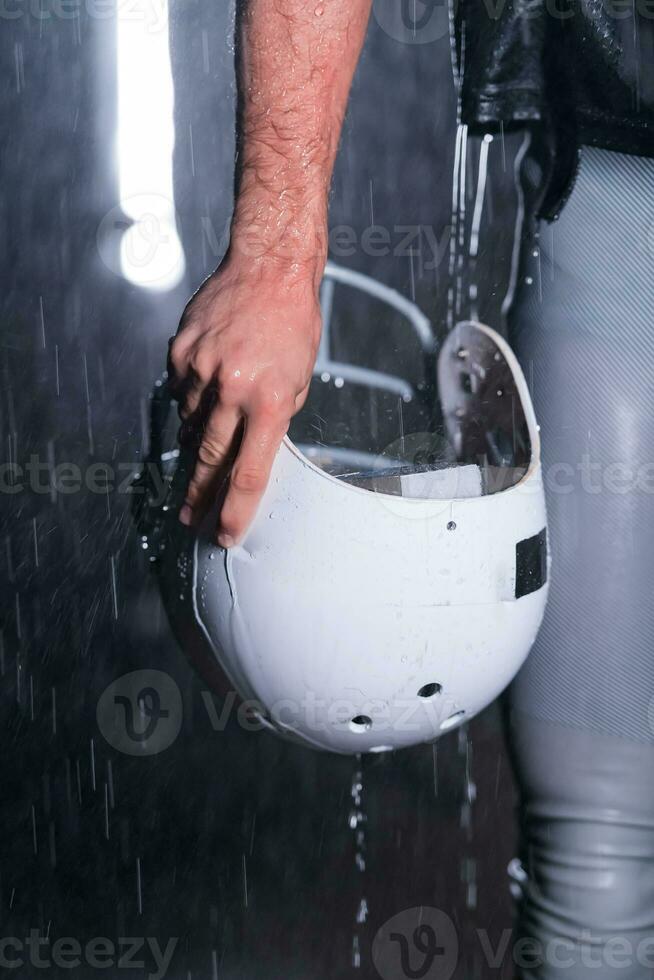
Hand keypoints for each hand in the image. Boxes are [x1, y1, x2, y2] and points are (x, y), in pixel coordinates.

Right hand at [168, 257, 320, 546]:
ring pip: (190, 425)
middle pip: (208, 460)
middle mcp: (233, 390)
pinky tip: (207, 388)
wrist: (268, 268)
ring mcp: (201, 370)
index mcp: (270, 401)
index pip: (248, 474)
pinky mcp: (179, 353)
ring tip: (211, 432)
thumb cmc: (293, 325)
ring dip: (198, 438)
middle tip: (191, 517)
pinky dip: (192, 400)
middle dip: (200, 495)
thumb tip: (246, 452)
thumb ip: (272, 419)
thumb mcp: (298, 380)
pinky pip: (181, 393)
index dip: (235, 512)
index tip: (224, 534)